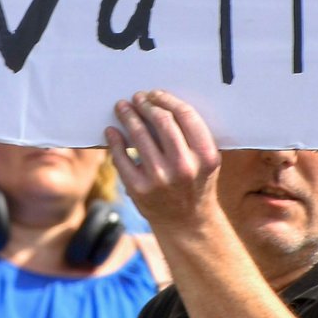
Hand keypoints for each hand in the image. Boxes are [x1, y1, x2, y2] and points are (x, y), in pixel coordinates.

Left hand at [105, 89, 221, 233]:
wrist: (187, 223)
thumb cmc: (195, 184)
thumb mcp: (205, 161)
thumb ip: (191, 136)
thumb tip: (161, 104)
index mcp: (206, 155)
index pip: (185, 115)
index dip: (167, 100)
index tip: (156, 94)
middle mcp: (184, 166)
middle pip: (162, 121)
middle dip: (146, 104)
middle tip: (138, 98)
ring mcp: (160, 178)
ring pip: (139, 135)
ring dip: (128, 116)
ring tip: (122, 108)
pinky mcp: (139, 189)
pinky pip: (122, 157)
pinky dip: (114, 141)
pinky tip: (112, 132)